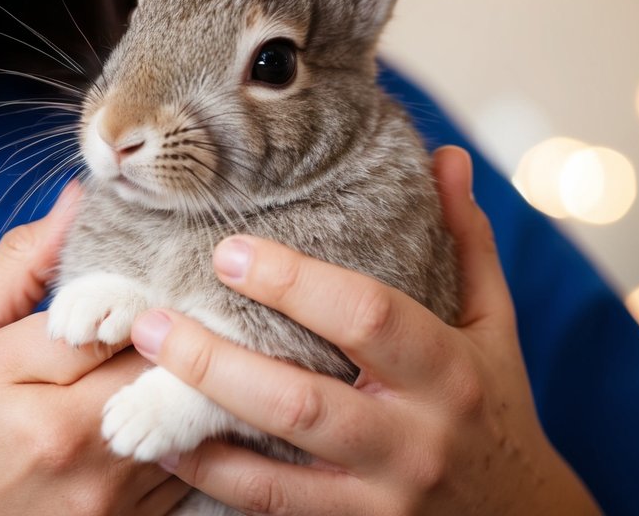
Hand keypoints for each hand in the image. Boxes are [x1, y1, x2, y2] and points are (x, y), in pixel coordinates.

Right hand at [0, 182, 188, 515]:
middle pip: (160, 365)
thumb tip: (77, 200)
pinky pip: (183, 474)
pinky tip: (169, 419)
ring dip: (190, 387)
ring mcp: (93, 492)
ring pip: (184, 420)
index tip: (161, 276)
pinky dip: (186, 442)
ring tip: (189, 360)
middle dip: (177, 335)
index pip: (117, 314)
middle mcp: (63, 436)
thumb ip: (19, 267)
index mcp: (16, 375)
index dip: (146, 292)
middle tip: (191, 308)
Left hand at [128, 147, 600, 514]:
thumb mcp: (493, 321)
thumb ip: (464, 240)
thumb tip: (446, 157)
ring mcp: (381, 494)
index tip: (228, 250)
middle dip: (219, 359)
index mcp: (448, 371)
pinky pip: (272, 506)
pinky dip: (215, 475)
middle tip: (153, 318)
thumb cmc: (495, 401)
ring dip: (201, 418)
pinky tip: (169, 442)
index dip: (294, 283)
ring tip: (143, 374)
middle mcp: (414, 437)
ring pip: (277, 460)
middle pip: (304, 400)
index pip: (367, 317)